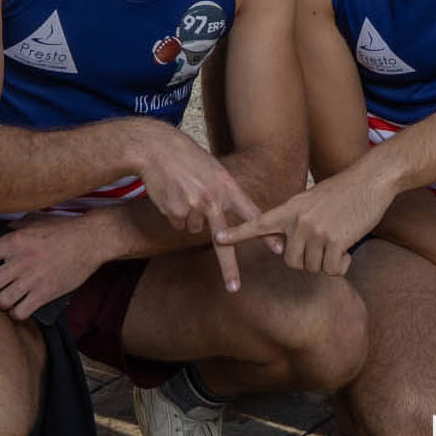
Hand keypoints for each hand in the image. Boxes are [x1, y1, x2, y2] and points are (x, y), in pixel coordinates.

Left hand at [0, 216, 100, 320]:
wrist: (90, 240)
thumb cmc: (61, 230)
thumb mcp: (33, 222)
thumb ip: (13, 229)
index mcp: (14, 241)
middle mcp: (20, 261)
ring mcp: (32, 279)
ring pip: (1, 302)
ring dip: (0, 302)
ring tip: (5, 296)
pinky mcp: (45, 294)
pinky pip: (20, 312)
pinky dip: (17, 312)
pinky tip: (20, 306)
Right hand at [129, 123, 259, 291]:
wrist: (156, 148)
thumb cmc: (186, 157)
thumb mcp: (213, 169)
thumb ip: (223, 193)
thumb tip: (222, 224)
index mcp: (227, 186)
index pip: (250, 214)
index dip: (264, 234)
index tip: (278, 249)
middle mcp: (213, 198)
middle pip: (223, 240)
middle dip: (229, 267)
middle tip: (234, 287)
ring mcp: (194, 206)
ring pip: (195, 228)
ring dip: (189, 216)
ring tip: (183, 191)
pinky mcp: (176, 211)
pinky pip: (178, 224)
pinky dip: (174, 214)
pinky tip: (171, 194)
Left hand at [216, 159, 397, 276]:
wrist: (370, 180)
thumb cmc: (344, 193)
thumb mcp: (312, 201)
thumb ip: (296, 220)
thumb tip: (289, 245)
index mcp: (289, 209)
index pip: (258, 224)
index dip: (237, 234)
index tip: (218, 239)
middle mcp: (297, 220)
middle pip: (290, 261)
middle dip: (308, 261)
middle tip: (324, 247)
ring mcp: (314, 230)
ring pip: (311, 267)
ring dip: (327, 263)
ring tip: (338, 243)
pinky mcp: (334, 240)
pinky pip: (331, 269)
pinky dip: (340, 266)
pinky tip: (347, 252)